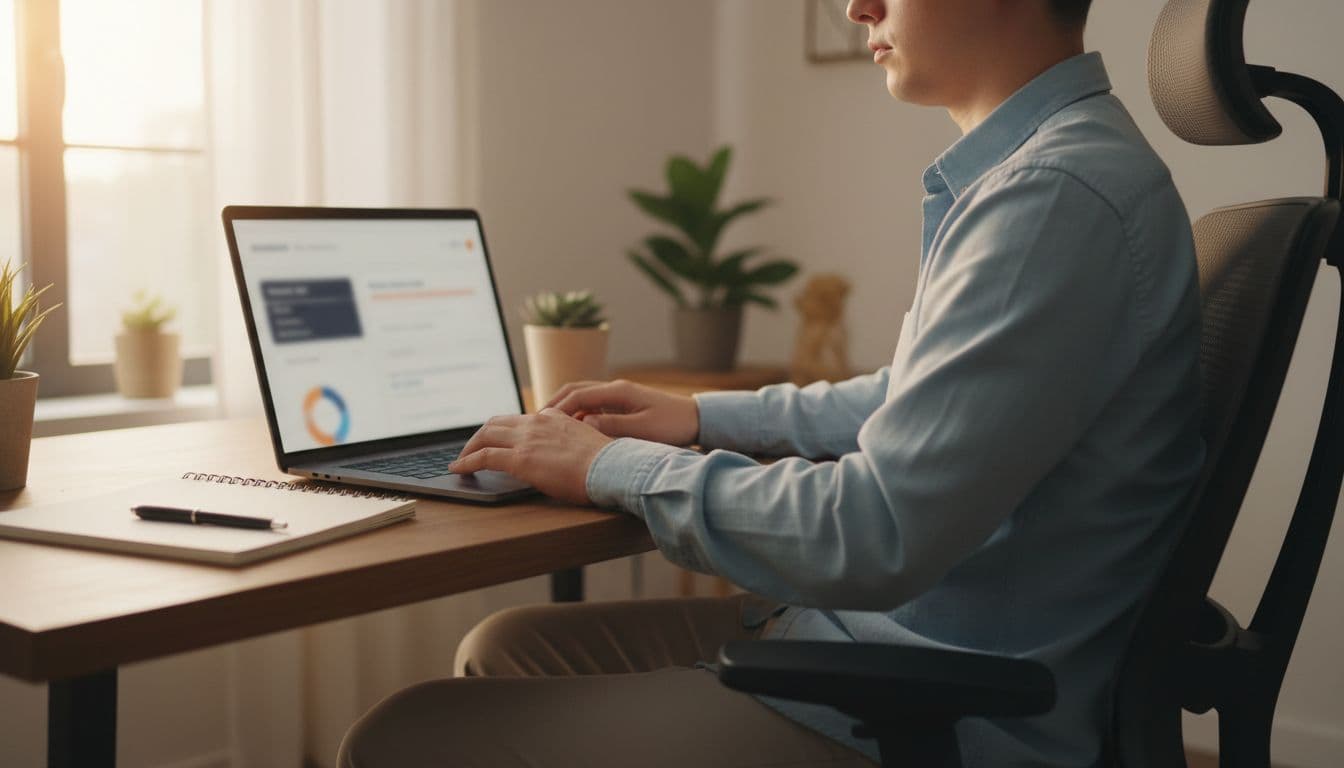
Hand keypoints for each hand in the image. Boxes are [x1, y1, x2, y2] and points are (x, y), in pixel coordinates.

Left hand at [448, 408, 612, 503]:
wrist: (614, 468)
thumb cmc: (608, 464)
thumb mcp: (588, 444)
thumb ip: (570, 442)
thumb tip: (567, 455)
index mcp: (554, 418)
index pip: (521, 419)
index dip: (505, 430)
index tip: (498, 440)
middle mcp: (538, 422)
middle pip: (496, 423)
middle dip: (480, 436)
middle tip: (472, 449)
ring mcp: (527, 439)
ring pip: (485, 435)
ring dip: (470, 448)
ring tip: (462, 460)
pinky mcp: (521, 459)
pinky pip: (484, 457)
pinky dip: (467, 462)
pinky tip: (459, 469)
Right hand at [547, 379, 699, 445]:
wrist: (696, 419)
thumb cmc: (673, 425)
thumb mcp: (644, 429)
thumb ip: (613, 426)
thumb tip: (584, 423)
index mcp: (618, 391)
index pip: (578, 395)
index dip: (557, 409)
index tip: (541, 424)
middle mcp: (615, 389)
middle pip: (575, 390)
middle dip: (553, 403)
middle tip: (533, 421)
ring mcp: (618, 395)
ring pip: (582, 396)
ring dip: (564, 407)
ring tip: (547, 425)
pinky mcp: (622, 403)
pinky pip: (592, 404)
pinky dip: (577, 412)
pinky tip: (571, 428)